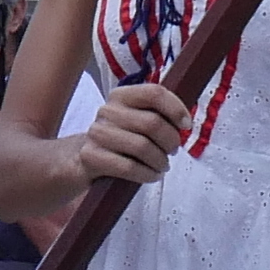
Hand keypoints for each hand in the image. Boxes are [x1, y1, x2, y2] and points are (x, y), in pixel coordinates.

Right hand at [74, 80, 190, 191]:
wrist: (83, 159)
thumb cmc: (119, 141)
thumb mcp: (135, 120)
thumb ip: (157, 114)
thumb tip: (184, 123)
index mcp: (121, 96)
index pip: (154, 93)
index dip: (175, 109)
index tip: (185, 125)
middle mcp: (107, 111)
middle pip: (152, 123)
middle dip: (170, 141)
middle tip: (173, 151)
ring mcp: (97, 133)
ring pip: (142, 147)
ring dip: (160, 161)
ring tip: (162, 166)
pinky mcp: (91, 157)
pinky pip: (129, 167)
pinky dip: (147, 174)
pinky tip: (152, 175)